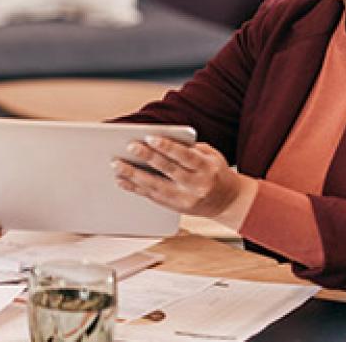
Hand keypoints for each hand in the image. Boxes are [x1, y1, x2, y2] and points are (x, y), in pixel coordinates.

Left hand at [113, 136, 247, 217]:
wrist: (228, 202)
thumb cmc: (215, 171)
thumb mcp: (210, 155)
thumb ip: (189, 147)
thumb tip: (160, 138)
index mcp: (207, 168)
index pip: (185, 156)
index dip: (167, 147)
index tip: (149, 137)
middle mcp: (196, 185)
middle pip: (168, 170)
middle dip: (147, 157)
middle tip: (129, 147)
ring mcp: (185, 199)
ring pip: (156, 186)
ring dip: (134, 175)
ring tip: (117, 165)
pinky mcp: (175, 208)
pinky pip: (152, 197)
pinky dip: (135, 188)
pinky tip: (122, 180)